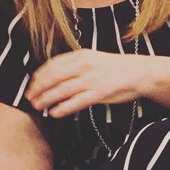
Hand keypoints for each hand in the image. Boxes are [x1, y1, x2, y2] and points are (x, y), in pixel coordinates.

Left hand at [25, 50, 148, 117]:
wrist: (140, 72)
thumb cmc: (117, 67)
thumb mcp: (95, 58)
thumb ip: (76, 65)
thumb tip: (55, 75)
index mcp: (82, 56)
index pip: (53, 64)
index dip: (39, 76)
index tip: (31, 84)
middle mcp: (85, 66)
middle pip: (53, 77)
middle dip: (38, 89)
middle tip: (29, 98)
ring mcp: (92, 80)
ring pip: (61, 90)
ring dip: (46, 100)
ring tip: (37, 107)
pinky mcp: (99, 93)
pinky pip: (76, 102)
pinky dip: (63, 108)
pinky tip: (55, 113)